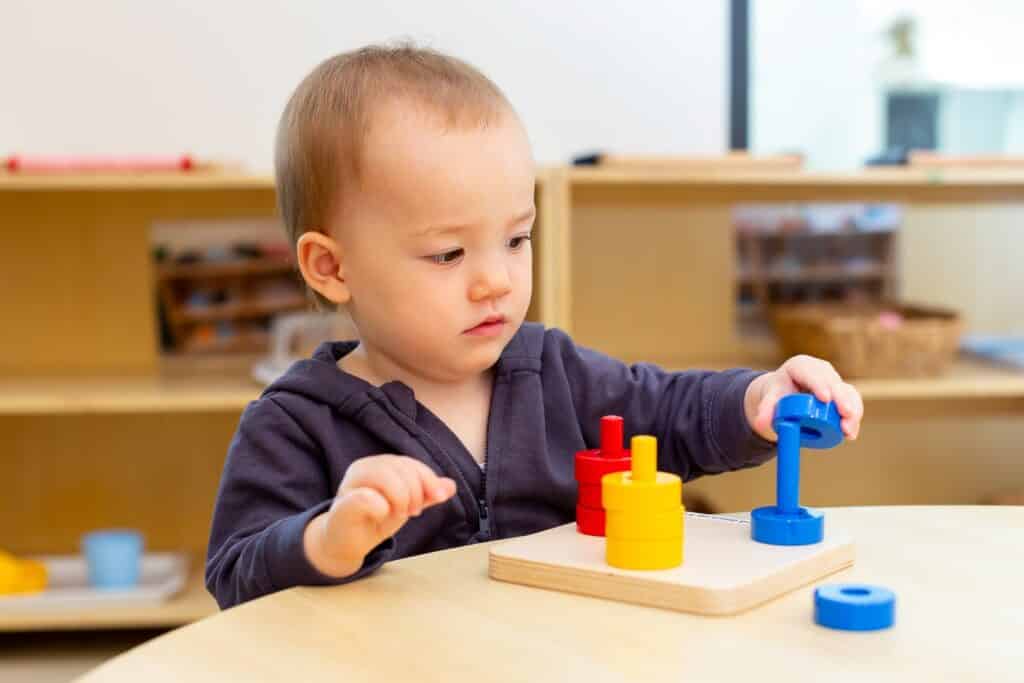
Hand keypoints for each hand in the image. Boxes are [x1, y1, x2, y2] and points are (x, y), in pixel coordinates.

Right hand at [304, 455, 456, 577]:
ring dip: (401, 497)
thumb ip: (426, 495)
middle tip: (414, 512)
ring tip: (401, 514)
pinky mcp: (342, 506)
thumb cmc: (374, 521)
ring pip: (385, 476)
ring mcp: (350, 486)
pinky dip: (381, 506)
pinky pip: (365, 498)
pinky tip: (383, 515)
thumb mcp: (406, 506)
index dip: (428, 479)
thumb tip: (451, 485)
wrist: (346, 544)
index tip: (439, 498)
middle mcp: (362, 468)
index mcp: (378, 464)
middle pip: (399, 467)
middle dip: (416, 490)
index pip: (409, 463)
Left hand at [744, 355, 863, 442]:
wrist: (785, 399)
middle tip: (845, 415)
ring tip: (848, 430)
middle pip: (833, 382)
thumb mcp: (768, 402)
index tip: (825, 399)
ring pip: (846, 392)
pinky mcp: (843, 393)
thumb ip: (764, 411)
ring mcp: (833, 381)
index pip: (809, 372)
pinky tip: (851, 434)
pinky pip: (852, 403)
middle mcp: (820, 370)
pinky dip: (853, 417)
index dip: (819, 384)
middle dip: (841, 399)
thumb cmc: (777, 397)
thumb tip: (760, 424)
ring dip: (851, 411)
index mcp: (799, 366)